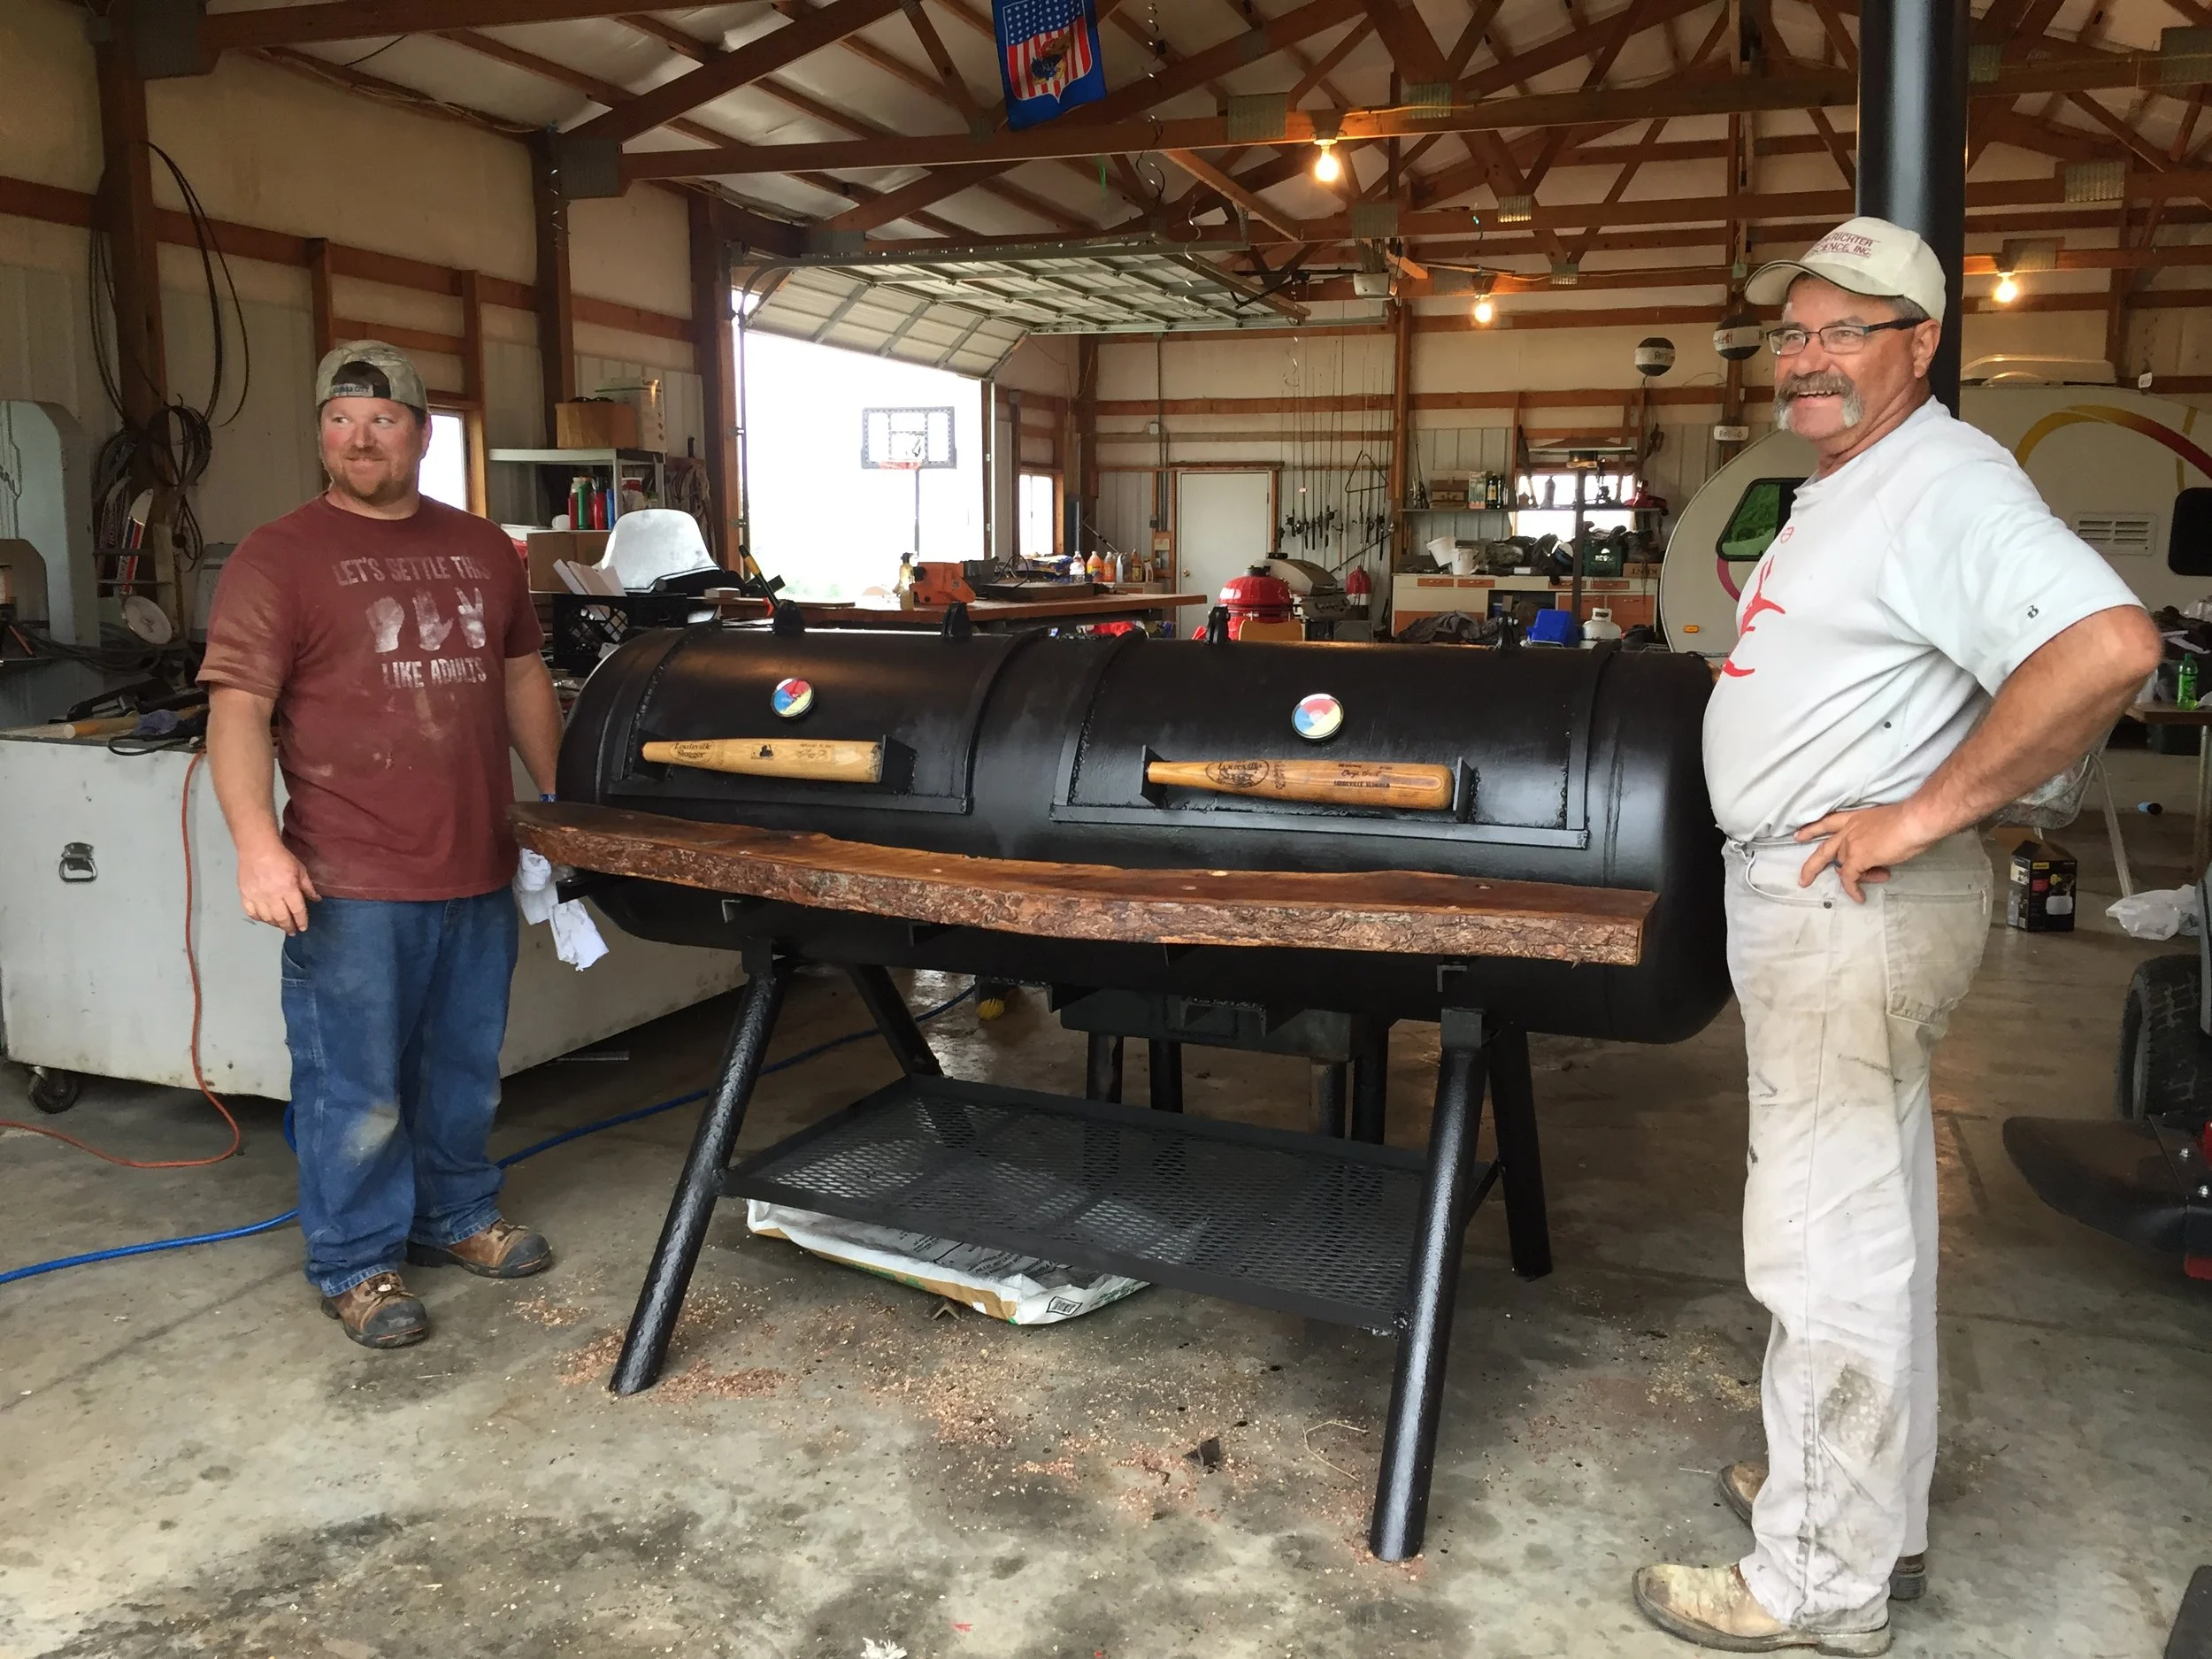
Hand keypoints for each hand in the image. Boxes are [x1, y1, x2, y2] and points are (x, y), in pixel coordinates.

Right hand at [237, 837, 320, 932]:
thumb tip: (316, 900)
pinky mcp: (245, 896)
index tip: (303, 928)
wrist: (257, 850)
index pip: (297, 911)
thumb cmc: (282, 858)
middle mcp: (273, 897)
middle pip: (282, 918)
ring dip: (275, 924)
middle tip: (292, 931)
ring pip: (267, 918)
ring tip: (280, 924)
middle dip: (289, 927)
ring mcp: (257, 898)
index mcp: (288, 890)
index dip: (301, 921)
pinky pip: (251, 913)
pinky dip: (259, 918)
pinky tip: (264, 918)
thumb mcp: (300, 870)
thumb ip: (308, 887)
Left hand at [1794, 800, 1941, 902]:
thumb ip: (1875, 840)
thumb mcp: (1885, 826)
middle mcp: (1848, 830)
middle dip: (1812, 866)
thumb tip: (1876, 859)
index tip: (1799, 836)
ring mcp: (1850, 844)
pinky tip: (1860, 897)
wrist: (1915, 821)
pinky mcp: (1856, 859)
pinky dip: (1853, 890)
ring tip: (1880, 876)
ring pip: (1845, 867)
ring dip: (1860, 876)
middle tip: (1803, 880)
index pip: (1828, 822)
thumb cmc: (1910, 819)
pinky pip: (1849, 879)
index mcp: (1855, 818)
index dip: (1813, 830)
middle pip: (1824, 850)